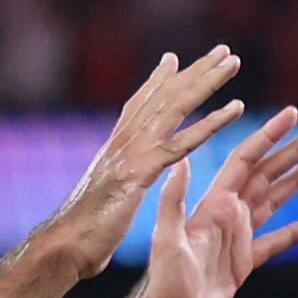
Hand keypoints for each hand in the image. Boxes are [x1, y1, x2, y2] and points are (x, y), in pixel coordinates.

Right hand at [34, 48, 247, 275]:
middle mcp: (123, 142)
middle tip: (222, 51)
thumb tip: (109, 191)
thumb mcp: (99, 202)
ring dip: (207, 82)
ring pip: (176, 107)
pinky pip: (183, 143)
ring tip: (233, 62)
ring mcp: (132, 154)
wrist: (62, 247)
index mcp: (114, 148)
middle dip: (193, 71)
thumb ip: (110, 187)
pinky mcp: (141, 172)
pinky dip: (210, 123)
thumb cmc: (77, 236)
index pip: (138, 104)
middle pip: (163, 96)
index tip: (173, 60)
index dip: (157, 81)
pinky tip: (234, 109)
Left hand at [113, 107, 297, 297]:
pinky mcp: (243, 264)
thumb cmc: (162, 283)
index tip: (292, 113)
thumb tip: (181, 159)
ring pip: (275, 200)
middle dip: (293, 150)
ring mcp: (237, 239)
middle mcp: (227, 215)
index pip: (246, 160)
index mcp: (214, 204)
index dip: (269, 136)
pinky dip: (295, 232)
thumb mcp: (166, 238)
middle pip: (267, 173)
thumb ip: (175, 200)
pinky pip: (275, 243)